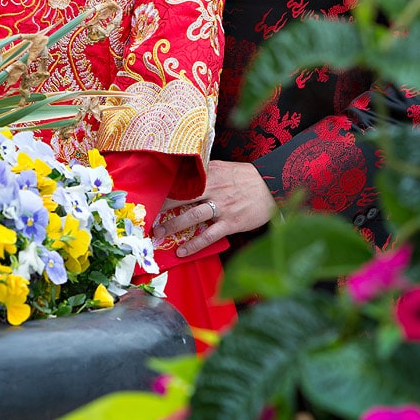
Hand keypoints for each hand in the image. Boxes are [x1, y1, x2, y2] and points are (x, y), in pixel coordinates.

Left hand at [152, 160, 275, 257]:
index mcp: (210, 173)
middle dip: (162, 208)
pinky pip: (209, 235)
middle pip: (181, 197)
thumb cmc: (246, 177)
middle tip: (147, 218)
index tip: (150, 196)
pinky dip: (194, 244)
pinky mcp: (230, 222)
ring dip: (173, 226)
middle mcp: (213, 188)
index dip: (164, 189)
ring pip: (192, 216)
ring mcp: (222, 206)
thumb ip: (205, 172)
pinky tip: (182, 251)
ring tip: (158, 235)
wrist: (272, 185)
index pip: (182, 180)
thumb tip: (184, 175)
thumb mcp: (224, 167)